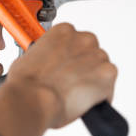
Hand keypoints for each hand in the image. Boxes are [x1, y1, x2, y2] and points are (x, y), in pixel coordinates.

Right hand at [0, 22, 117, 135]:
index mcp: (64, 31)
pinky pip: (109, 85)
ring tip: (76, 97)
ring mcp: (97, 55)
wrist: (32, 98)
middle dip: (84, 69)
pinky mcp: (108, 73)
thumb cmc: (27, 82)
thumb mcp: (31, 58)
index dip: (71, 59)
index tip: (66, 69)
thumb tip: (48, 66)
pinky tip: (86, 104)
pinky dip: (102, 96)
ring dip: (93, 82)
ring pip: (102, 69)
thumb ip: (47, 56)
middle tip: (71, 84)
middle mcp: (83, 39)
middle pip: (92, 54)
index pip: (76, 42)